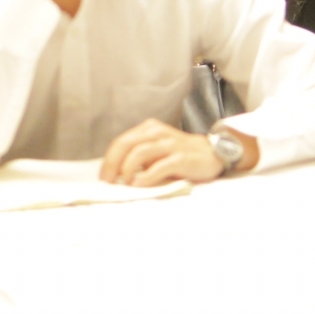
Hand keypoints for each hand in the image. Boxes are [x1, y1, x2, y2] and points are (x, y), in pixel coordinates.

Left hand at [100, 118, 223, 186]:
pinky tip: (139, 184)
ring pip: (140, 152)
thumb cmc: (179, 155)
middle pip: (126, 144)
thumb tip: (115, 173)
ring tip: (124, 183)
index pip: (121, 142)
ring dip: (127, 169)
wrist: (212, 153)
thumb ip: (138, 156)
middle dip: (113, 164)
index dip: (109, 160)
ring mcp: (170, 144)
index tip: (103, 177)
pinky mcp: (181, 157)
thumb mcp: (156, 151)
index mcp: (148, 129)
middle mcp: (157, 132)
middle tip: (108, 182)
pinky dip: (147, 176)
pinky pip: (160, 166)